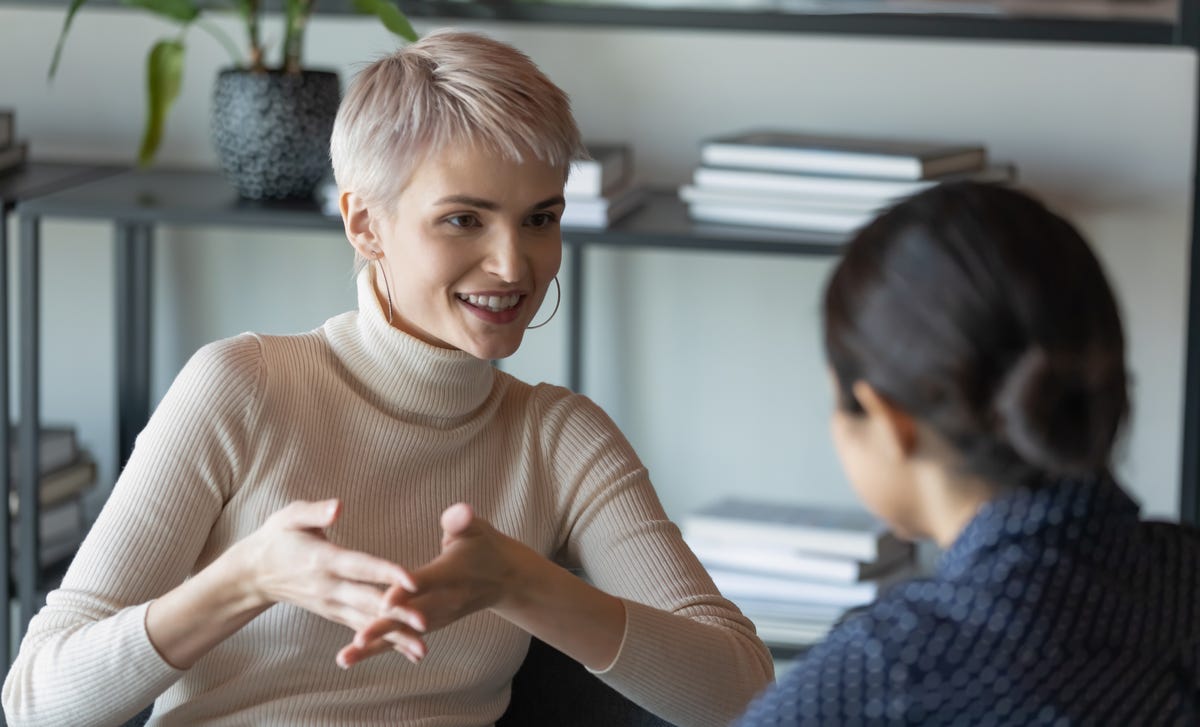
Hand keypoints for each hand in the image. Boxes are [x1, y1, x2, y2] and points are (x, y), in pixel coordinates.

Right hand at [223, 499, 426, 662]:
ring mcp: (330, 604)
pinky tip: (407, 651)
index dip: (386, 573)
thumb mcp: (289, 517)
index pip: (360, 567)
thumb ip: (315, 511)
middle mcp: (329, 587)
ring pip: (366, 622)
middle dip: (397, 614)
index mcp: (324, 560)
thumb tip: (338, 506)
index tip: (412, 581)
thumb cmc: (277, 537)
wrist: (252, 574)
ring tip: (423, 650)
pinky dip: (383, 643)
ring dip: (396, 637)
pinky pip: (360, 629)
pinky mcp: (333, 613)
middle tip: (426, 624)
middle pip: (368, 601)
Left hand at [337, 502, 527, 666]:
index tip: (386, 601)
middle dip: (384, 627)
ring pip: (402, 634)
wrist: (503, 579)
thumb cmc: (483, 546)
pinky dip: (377, 648)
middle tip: (358, 638)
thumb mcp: (477, 528)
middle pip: (410, 616)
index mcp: (451, 573)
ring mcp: (437, 617)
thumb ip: (462, 521)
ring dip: (374, 646)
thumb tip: (461, 511)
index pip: (427, 583)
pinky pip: (401, 639)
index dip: (407, 591)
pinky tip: (350, 657)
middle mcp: (443, 600)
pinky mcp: (429, 625)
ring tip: (345, 657)